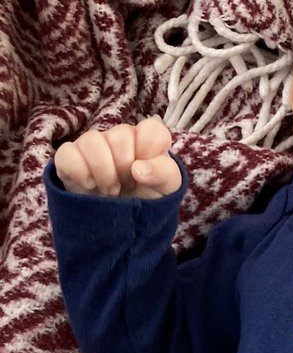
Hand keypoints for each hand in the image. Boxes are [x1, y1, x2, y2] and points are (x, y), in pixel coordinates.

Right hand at [54, 116, 181, 199]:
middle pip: (120, 135)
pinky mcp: (69, 158)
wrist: (121, 223)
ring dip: (103, 170)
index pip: (151, 128)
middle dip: (125, 167)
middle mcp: (119, 138)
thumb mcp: (166, 189)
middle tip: (127, 186)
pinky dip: (78, 171)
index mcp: (146, 141)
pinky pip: (67, 153)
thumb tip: (138, 168)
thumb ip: (163, 173)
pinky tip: (89, 185)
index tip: (145, 171)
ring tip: (110, 191)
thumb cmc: (146, 199)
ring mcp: (93, 146)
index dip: (149, 149)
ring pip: (92, 140)